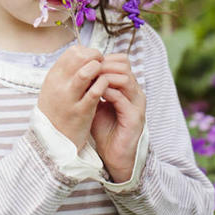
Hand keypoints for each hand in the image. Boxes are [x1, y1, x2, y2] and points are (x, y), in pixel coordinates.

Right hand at [37, 46, 106, 149]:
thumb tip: (83, 55)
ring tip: (103, 75)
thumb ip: (66, 73)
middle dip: (96, 57)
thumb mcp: (54, 89)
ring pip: (86, 72)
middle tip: (102, 65)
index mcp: (53, 77)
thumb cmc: (57, 112)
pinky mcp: (81, 111)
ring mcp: (69, 98)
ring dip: (99, 70)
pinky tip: (106, 88)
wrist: (51, 141)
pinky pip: (95, 91)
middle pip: (79, 57)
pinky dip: (103, 85)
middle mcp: (59, 85)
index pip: (72, 52)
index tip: (94, 59)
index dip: (88, 52)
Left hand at [90, 53, 145, 182]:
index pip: (122, 61)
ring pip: (125, 78)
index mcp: (128, 87)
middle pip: (125, 65)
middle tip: (87, 70)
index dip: (104, 59)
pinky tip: (95, 95)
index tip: (87, 64)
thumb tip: (78, 70)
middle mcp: (136, 92)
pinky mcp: (134, 117)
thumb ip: (92, 87)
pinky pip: (122, 98)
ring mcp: (137, 104)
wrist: (114, 155)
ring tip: (90, 81)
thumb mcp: (96, 103)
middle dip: (103, 65)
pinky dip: (107, 93)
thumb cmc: (105, 129)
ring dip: (105, 77)